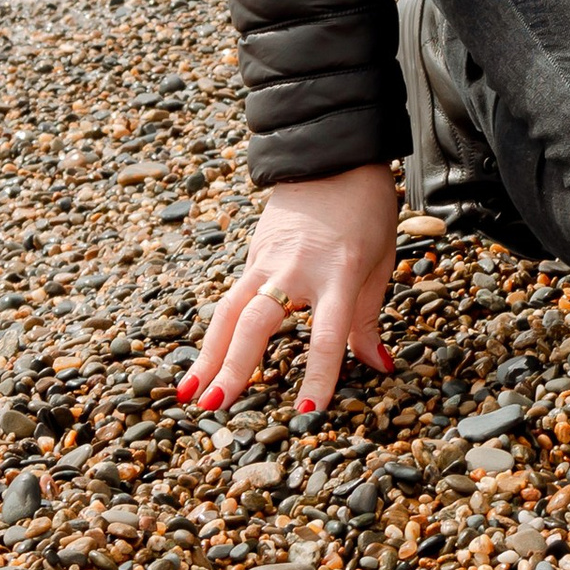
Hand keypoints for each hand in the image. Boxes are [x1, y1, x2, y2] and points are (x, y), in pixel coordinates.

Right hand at [181, 162, 401, 418]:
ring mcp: (268, 258)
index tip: (307, 414)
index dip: (318, 376)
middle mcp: (296, 268)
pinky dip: (216, 330)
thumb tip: (378, 366)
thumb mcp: (379, 264)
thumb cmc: (366, 211)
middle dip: (235, 366)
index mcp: (338, 273)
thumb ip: (368, 319)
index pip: (327, 334)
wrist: (334, 156)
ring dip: (208, 353)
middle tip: (215, 405)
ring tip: (189, 392)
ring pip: (230, 309)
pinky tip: (202, 360)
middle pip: (258, 321)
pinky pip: (231, 296)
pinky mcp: (252, 253)